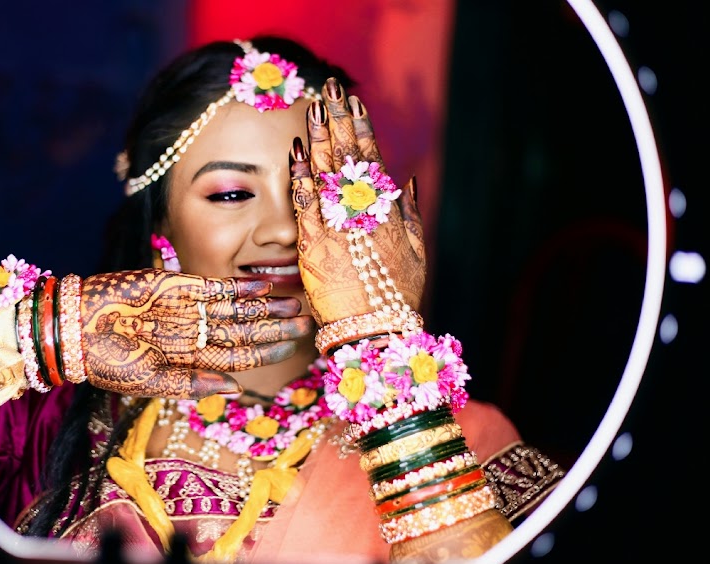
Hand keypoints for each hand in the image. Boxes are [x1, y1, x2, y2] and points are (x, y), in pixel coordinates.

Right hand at [80, 269, 313, 398]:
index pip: (240, 355)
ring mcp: (188, 309)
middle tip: (308, 320)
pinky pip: (216, 286)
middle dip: (277, 326)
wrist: (76, 327)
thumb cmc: (109, 363)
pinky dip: (240, 285)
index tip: (294, 348)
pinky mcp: (177, 285)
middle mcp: (195, 334)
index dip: (267, 351)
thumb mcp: (149, 382)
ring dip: (266, 304)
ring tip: (296, 301)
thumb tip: (234, 389)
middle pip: (245, 330)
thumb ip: (191, 384)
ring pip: (237, 307)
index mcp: (191, 361)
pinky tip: (264, 284)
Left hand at [290, 77, 425, 325]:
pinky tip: (294, 150)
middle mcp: (362, 212)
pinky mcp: (313, 243)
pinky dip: (299, 174)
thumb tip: (406, 181)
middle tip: (328, 88)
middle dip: (337, 119)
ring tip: (312, 106)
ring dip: (317, 136)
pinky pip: (304, 202)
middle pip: (347, 155)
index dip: (360, 127)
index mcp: (387, 211)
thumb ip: (409, 215)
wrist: (374, 329)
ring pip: (325, 171)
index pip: (372, 158)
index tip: (353, 102)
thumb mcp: (415, 253)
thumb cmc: (395, 296)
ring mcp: (337, 225)